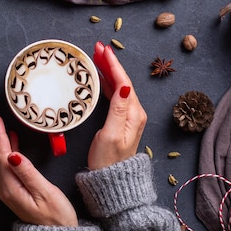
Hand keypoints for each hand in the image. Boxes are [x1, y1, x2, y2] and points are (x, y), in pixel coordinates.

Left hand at [0, 109, 77, 226]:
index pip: (2, 153)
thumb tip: (13, 154)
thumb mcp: (44, 192)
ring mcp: (9, 190)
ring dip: (0, 141)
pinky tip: (13, 143)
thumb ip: (28, 172)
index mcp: (10, 187)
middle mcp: (5, 188)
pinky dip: (8, 151)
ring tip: (0, 123)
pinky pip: (7, 166)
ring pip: (0, 160)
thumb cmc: (56, 217)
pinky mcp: (15, 191)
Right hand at [88, 42, 146, 169]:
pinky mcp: (121, 122)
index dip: (112, 64)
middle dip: (110, 63)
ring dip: (108, 71)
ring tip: (96, 58)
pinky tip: (100, 79)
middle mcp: (134, 113)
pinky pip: (115, 96)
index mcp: (133, 113)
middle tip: (97, 48)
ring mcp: (128, 117)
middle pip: (122, 81)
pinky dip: (107, 84)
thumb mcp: (111, 135)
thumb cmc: (108, 162)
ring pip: (118, 87)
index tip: (102, 49)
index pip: (123, 81)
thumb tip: (123, 86)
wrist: (112, 183)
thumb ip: (117, 110)